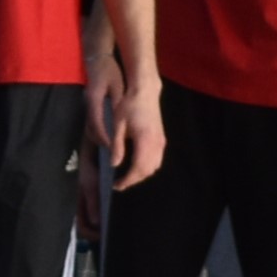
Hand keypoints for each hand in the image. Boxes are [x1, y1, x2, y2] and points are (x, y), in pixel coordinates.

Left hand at [107, 69, 166, 190]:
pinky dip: (147, 166)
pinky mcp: (162, 139)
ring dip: (141, 174)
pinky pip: (157, 159)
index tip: (117, 185)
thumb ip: (117, 146)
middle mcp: (157, 144)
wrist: (145, 91)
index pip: (138, 168)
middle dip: (134, 180)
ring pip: (154, 166)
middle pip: (148, 170)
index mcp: (145, 141)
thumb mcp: (118, 125)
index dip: (127, 179)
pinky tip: (136, 164)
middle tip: (120, 184)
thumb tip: (114, 164)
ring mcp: (161, 141)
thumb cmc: (129, 105)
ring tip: (127, 176)